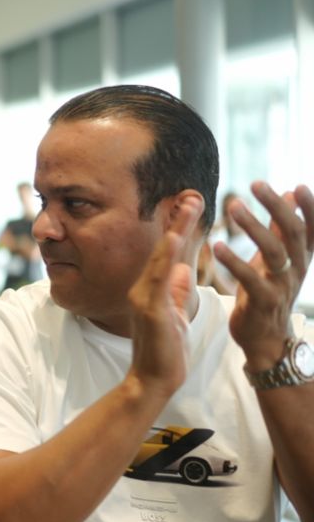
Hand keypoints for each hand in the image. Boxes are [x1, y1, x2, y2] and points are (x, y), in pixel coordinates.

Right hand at [126, 195, 202, 397]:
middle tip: (191, 194)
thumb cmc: (164, 351)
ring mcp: (143, 298)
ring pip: (161, 258)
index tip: (191, 204)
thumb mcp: (174, 314)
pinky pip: (158, 279)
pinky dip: (165, 258)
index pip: (168, 253)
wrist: (153, 379)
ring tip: (187, 207)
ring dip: (175, 231)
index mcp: (151, 289)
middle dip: (178, 221)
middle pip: (163, 248)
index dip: (180, 228)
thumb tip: (180, 269)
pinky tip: (174, 240)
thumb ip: (175, 291)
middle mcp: (143, 288)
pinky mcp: (149, 310)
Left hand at [214, 182, 313, 369]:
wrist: (264, 339)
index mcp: (301, 258)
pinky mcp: (262, 302)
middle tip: (256, 183)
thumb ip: (281, 229)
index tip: (299, 185)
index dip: (310, 208)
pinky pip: (250, 279)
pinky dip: (234, 261)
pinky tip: (217, 245)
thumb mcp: (277, 259)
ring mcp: (282, 286)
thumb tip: (291, 194)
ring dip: (253, 227)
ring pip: (274, 252)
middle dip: (277, 207)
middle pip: (293, 233)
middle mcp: (296, 269)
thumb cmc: (268, 291)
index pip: (312, 229)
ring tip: (233, 205)